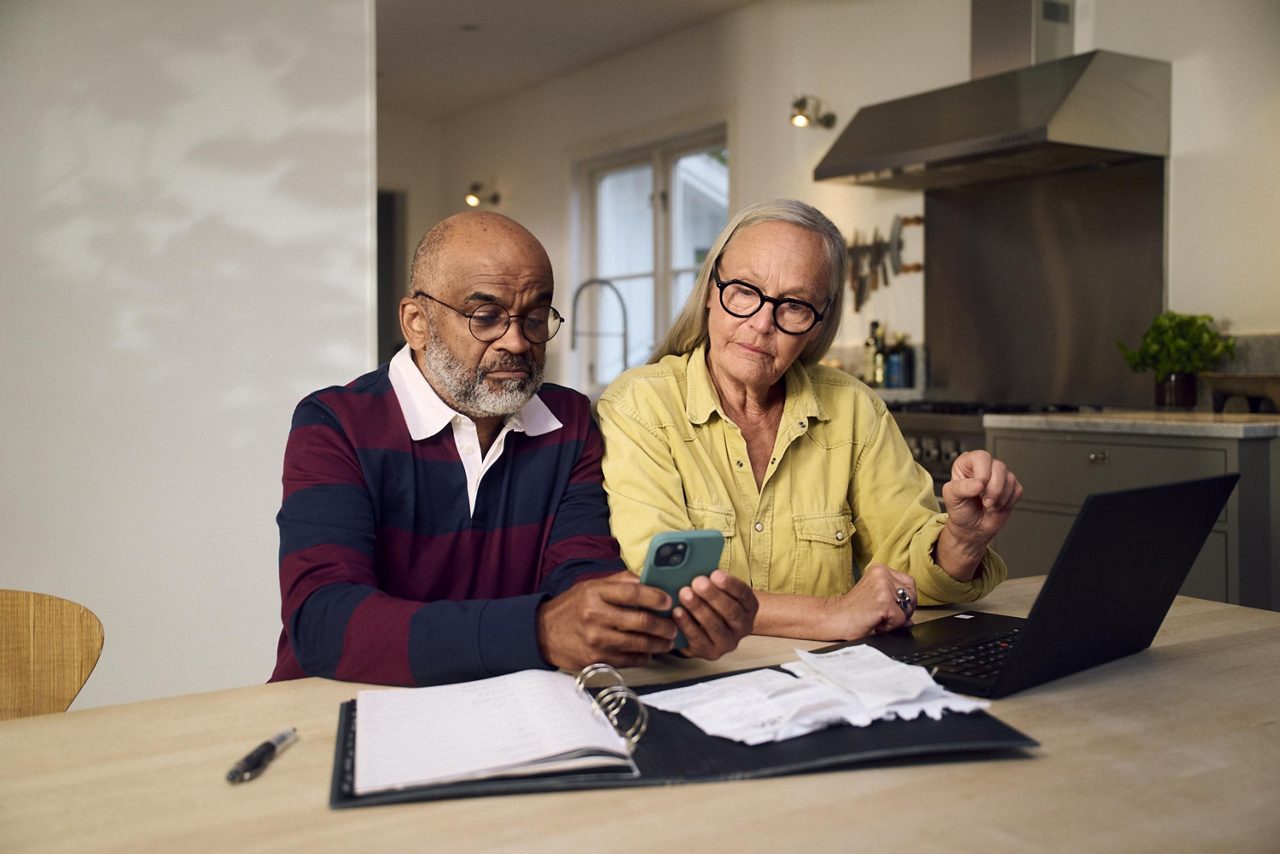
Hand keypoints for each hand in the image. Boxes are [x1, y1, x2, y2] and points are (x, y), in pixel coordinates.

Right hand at [536, 572, 676, 670]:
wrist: (543, 634)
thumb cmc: (571, 607)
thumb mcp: (590, 586)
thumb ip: (619, 581)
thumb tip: (647, 579)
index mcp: (595, 593)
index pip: (633, 593)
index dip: (655, 597)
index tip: (668, 600)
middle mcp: (595, 616)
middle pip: (640, 621)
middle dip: (663, 624)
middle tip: (673, 625)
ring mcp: (596, 640)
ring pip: (638, 643)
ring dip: (658, 643)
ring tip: (667, 640)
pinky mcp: (596, 660)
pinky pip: (629, 660)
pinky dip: (644, 656)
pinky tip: (649, 651)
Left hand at [670, 570, 757, 660]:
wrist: (706, 629)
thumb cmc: (711, 602)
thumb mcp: (716, 589)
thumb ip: (711, 580)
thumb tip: (696, 565)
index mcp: (749, 607)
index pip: (744, 594)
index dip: (730, 584)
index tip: (715, 573)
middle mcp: (743, 626)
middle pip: (731, 611)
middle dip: (713, 595)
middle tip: (698, 582)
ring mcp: (728, 642)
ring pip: (715, 626)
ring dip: (698, 608)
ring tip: (684, 594)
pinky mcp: (711, 652)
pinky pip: (698, 639)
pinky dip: (686, 624)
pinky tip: (677, 612)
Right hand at [822, 563, 916, 638]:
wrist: (833, 618)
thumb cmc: (852, 611)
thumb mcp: (875, 598)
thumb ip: (895, 602)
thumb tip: (911, 619)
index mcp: (880, 569)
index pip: (909, 584)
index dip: (904, 600)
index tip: (889, 608)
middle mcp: (882, 574)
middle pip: (912, 596)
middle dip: (902, 611)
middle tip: (882, 615)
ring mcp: (883, 586)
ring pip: (907, 609)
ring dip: (895, 620)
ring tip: (877, 618)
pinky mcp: (883, 602)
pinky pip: (900, 620)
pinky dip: (890, 627)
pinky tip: (876, 623)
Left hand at [939, 450, 1022, 578]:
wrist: (972, 529)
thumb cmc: (960, 510)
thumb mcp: (951, 498)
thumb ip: (961, 487)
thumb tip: (979, 483)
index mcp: (967, 464)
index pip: (981, 457)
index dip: (983, 473)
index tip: (978, 488)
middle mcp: (984, 467)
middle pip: (999, 467)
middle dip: (993, 489)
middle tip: (984, 501)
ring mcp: (1000, 476)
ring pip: (1010, 479)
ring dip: (999, 498)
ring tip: (988, 505)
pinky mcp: (1011, 487)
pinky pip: (1017, 490)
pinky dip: (1007, 502)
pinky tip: (996, 506)